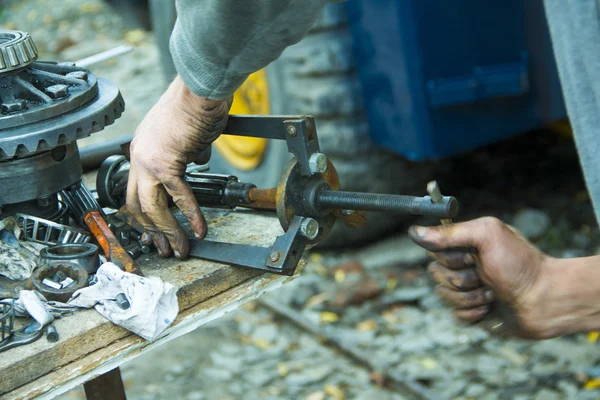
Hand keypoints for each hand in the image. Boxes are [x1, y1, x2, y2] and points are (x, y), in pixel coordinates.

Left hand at [126, 76, 230, 258]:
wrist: (200, 88)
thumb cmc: (196, 104)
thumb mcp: (187, 134)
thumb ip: (188, 152)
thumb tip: (197, 162)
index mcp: (141, 149)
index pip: (135, 190)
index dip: (143, 215)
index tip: (152, 231)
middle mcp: (139, 156)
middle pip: (137, 204)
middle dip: (151, 231)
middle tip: (162, 249)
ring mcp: (149, 161)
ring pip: (152, 207)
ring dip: (167, 231)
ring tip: (179, 248)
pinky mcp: (167, 162)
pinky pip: (179, 197)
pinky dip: (190, 216)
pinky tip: (199, 229)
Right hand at [408, 217, 554, 337]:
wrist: (545, 300)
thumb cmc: (521, 265)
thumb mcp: (486, 236)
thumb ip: (449, 233)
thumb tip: (414, 232)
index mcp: (466, 243)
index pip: (433, 248)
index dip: (448, 256)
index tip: (470, 256)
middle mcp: (465, 265)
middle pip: (434, 274)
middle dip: (460, 278)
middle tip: (484, 275)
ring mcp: (468, 289)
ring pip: (442, 295)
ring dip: (468, 297)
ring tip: (492, 293)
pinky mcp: (472, 312)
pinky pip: (454, 315)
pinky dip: (472, 313)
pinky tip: (490, 308)